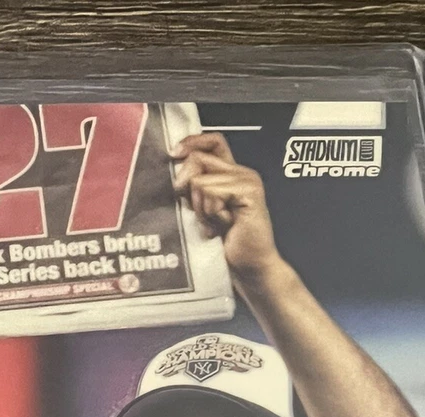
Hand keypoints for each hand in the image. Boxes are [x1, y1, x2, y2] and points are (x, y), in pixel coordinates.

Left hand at [172, 133, 280, 282]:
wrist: (251, 267)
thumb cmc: (229, 245)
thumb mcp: (204, 211)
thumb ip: (195, 189)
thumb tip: (175, 174)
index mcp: (232, 174)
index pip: (212, 142)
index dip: (192, 142)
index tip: (174, 153)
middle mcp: (242, 173)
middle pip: (199, 159)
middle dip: (188, 188)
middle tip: (200, 214)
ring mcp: (247, 181)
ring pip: (201, 181)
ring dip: (202, 209)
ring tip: (216, 224)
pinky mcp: (248, 193)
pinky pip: (212, 194)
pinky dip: (211, 214)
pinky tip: (224, 226)